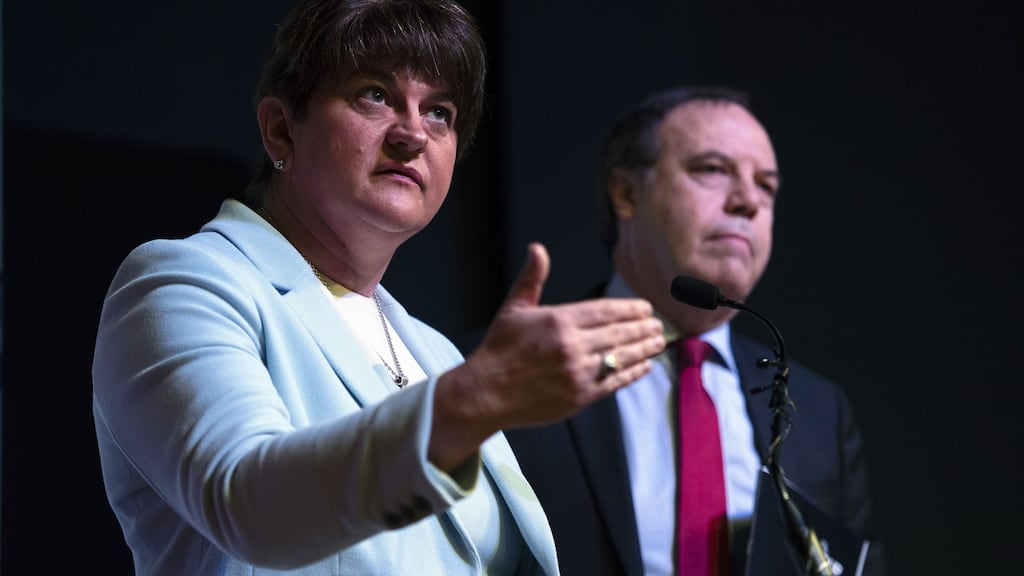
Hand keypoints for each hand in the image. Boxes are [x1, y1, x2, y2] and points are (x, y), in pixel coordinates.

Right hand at [430, 243, 664, 468]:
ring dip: (644, 349)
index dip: (630, 309)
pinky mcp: (580, 397)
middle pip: (619, 333)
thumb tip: (538, 248)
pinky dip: (633, 373)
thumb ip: (532, 278)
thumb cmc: (499, 349)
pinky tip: (645, 366)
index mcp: (559, 320)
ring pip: (622, 357)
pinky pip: (614, 382)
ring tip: (658, 341)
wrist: (486, 393)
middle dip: (643, 328)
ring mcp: (578, 373)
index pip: (606, 311)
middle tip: (658, 324)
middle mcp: (572, 345)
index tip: (646, 308)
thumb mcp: (514, 308)